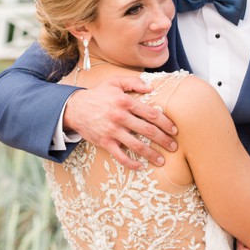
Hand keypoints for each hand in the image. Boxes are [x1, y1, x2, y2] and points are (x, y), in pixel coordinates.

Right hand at [62, 75, 177, 169]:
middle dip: (164, 140)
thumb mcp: (114, 82)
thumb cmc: (98, 95)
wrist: (75, 108)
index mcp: (125, 102)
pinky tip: (140, 167)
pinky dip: (131, 163)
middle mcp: (120, 117)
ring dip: (151, 154)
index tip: (174, 129)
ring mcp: (112, 131)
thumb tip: (151, 87)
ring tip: (161, 160)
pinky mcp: (105, 142)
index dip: (165, 122)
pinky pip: (120, 156)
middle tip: (174, 146)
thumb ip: (133, 82)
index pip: (151, 114)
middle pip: (148, 130)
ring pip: (136, 145)